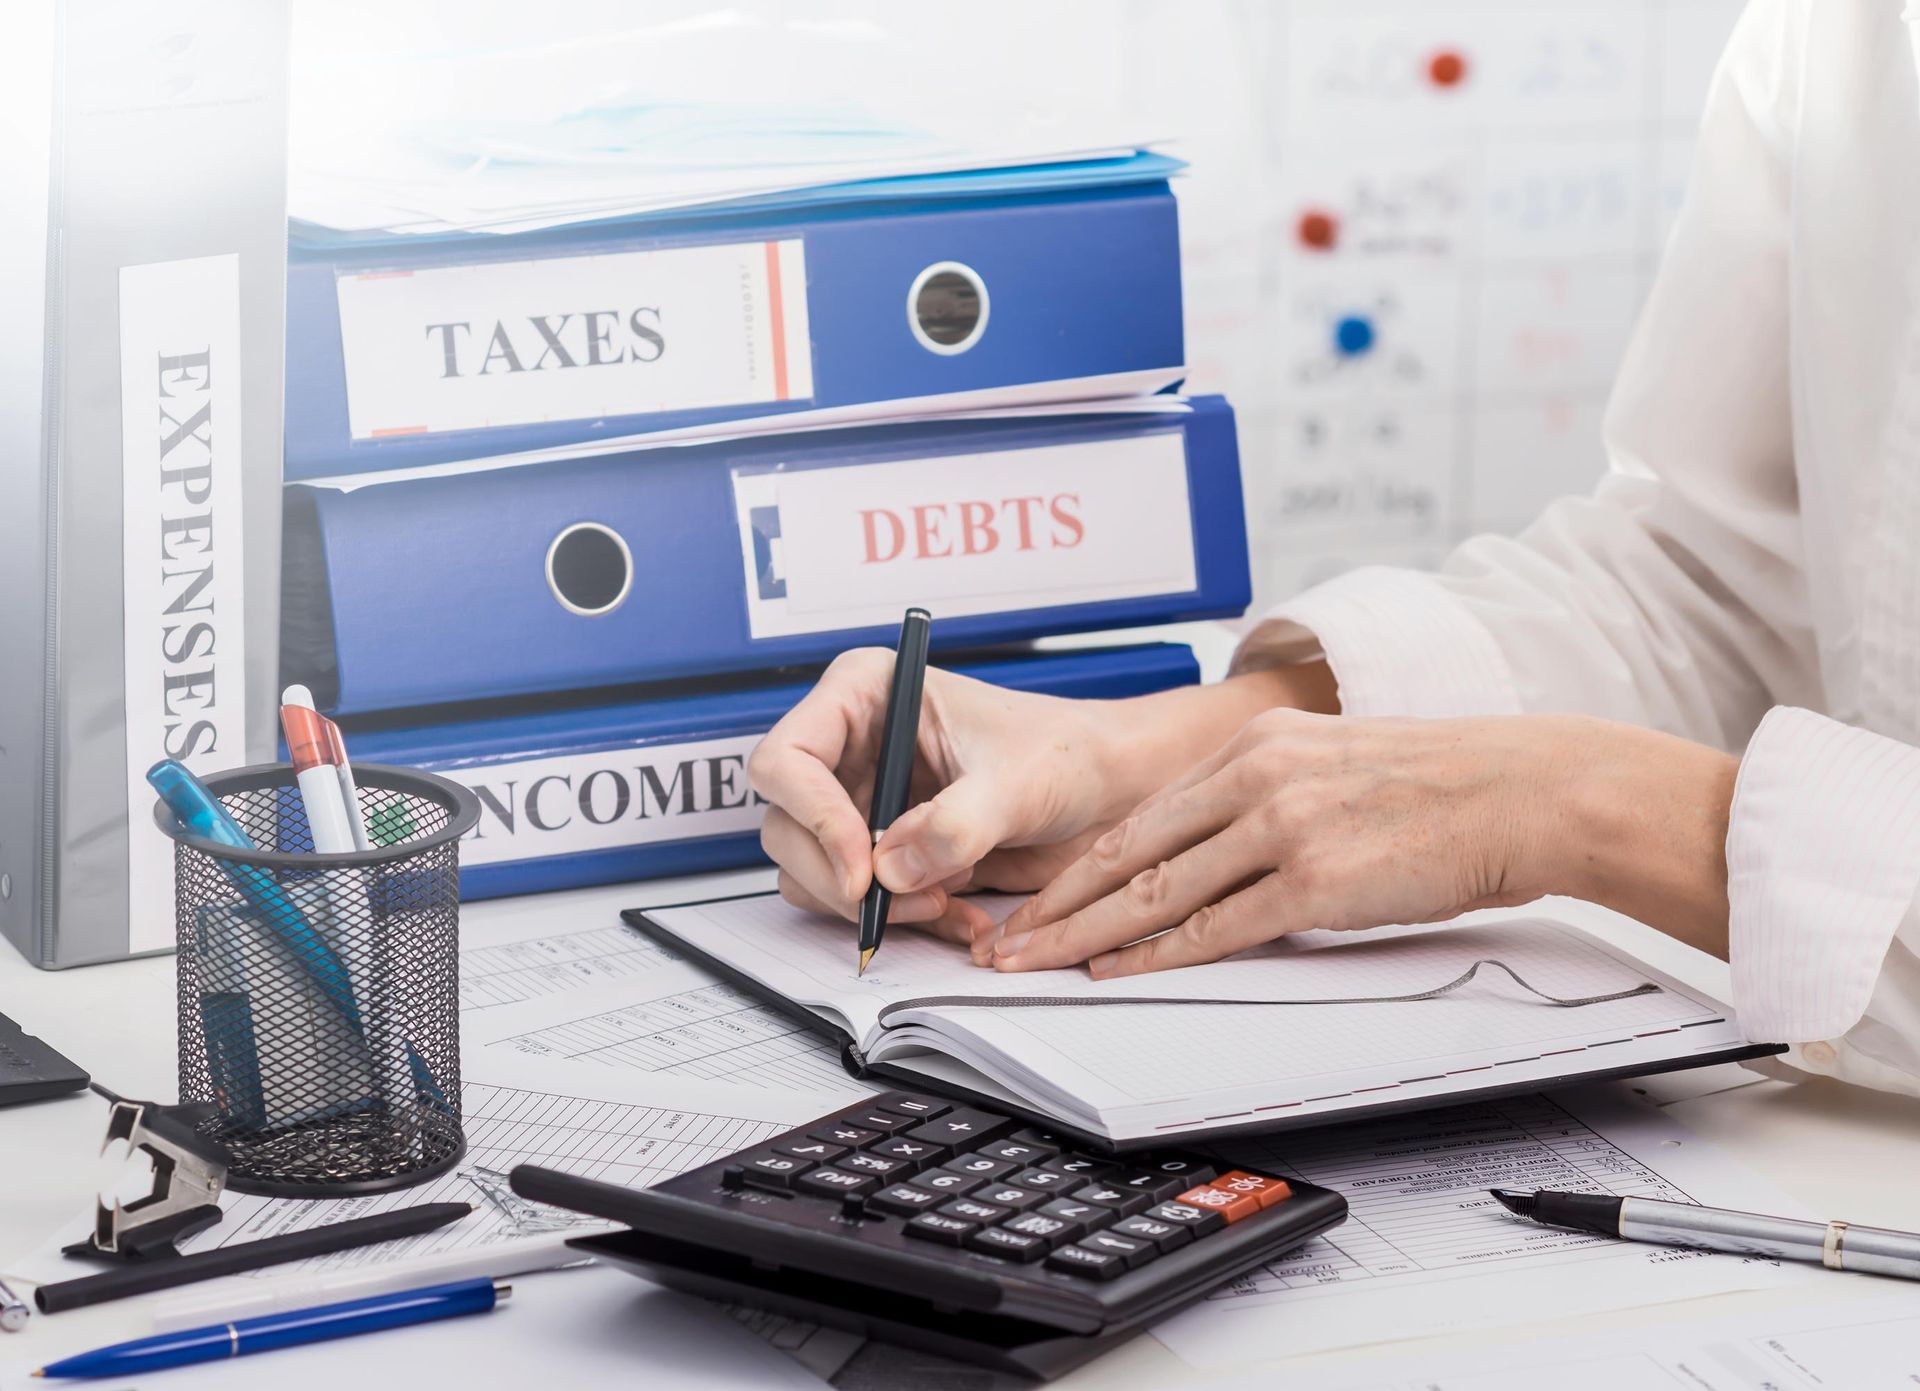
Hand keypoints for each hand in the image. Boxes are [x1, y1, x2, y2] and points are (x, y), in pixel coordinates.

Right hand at [748, 652, 1335, 945]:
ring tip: (940, 902)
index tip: (861, 864)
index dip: (811, 817)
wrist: (1114, 794)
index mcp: (867, 695)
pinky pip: (857, 901)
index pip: (787, 758)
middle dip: (837, 874)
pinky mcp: (885, 851)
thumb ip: (954, 824)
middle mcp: (852, 748)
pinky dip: (899, 919)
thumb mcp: (1016, 781)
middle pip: (786, 825)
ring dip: (869, 903)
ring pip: (810, 871)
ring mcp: (863, 802)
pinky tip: (958, 915)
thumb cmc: (1070, 753)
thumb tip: (891, 869)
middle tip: (893, 902)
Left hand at [983, 709, 1739, 975]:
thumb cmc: (1434, 787)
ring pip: (1157, 891)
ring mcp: (1282, 826)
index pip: (1139, 817)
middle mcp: (1254, 776)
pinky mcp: (1316, 879)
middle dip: (1054, 904)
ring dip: (1086, 936)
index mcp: (1251, 745)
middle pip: (1128, 852)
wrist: (1517, 790)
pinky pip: (1218, 925)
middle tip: (1001, 941)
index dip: (1075, 864)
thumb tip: (1206, 859)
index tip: (1031, 896)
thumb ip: (1260, 800)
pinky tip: (1117, 970)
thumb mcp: (1327, 765)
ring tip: (1036, 965)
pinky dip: (1157, 953)